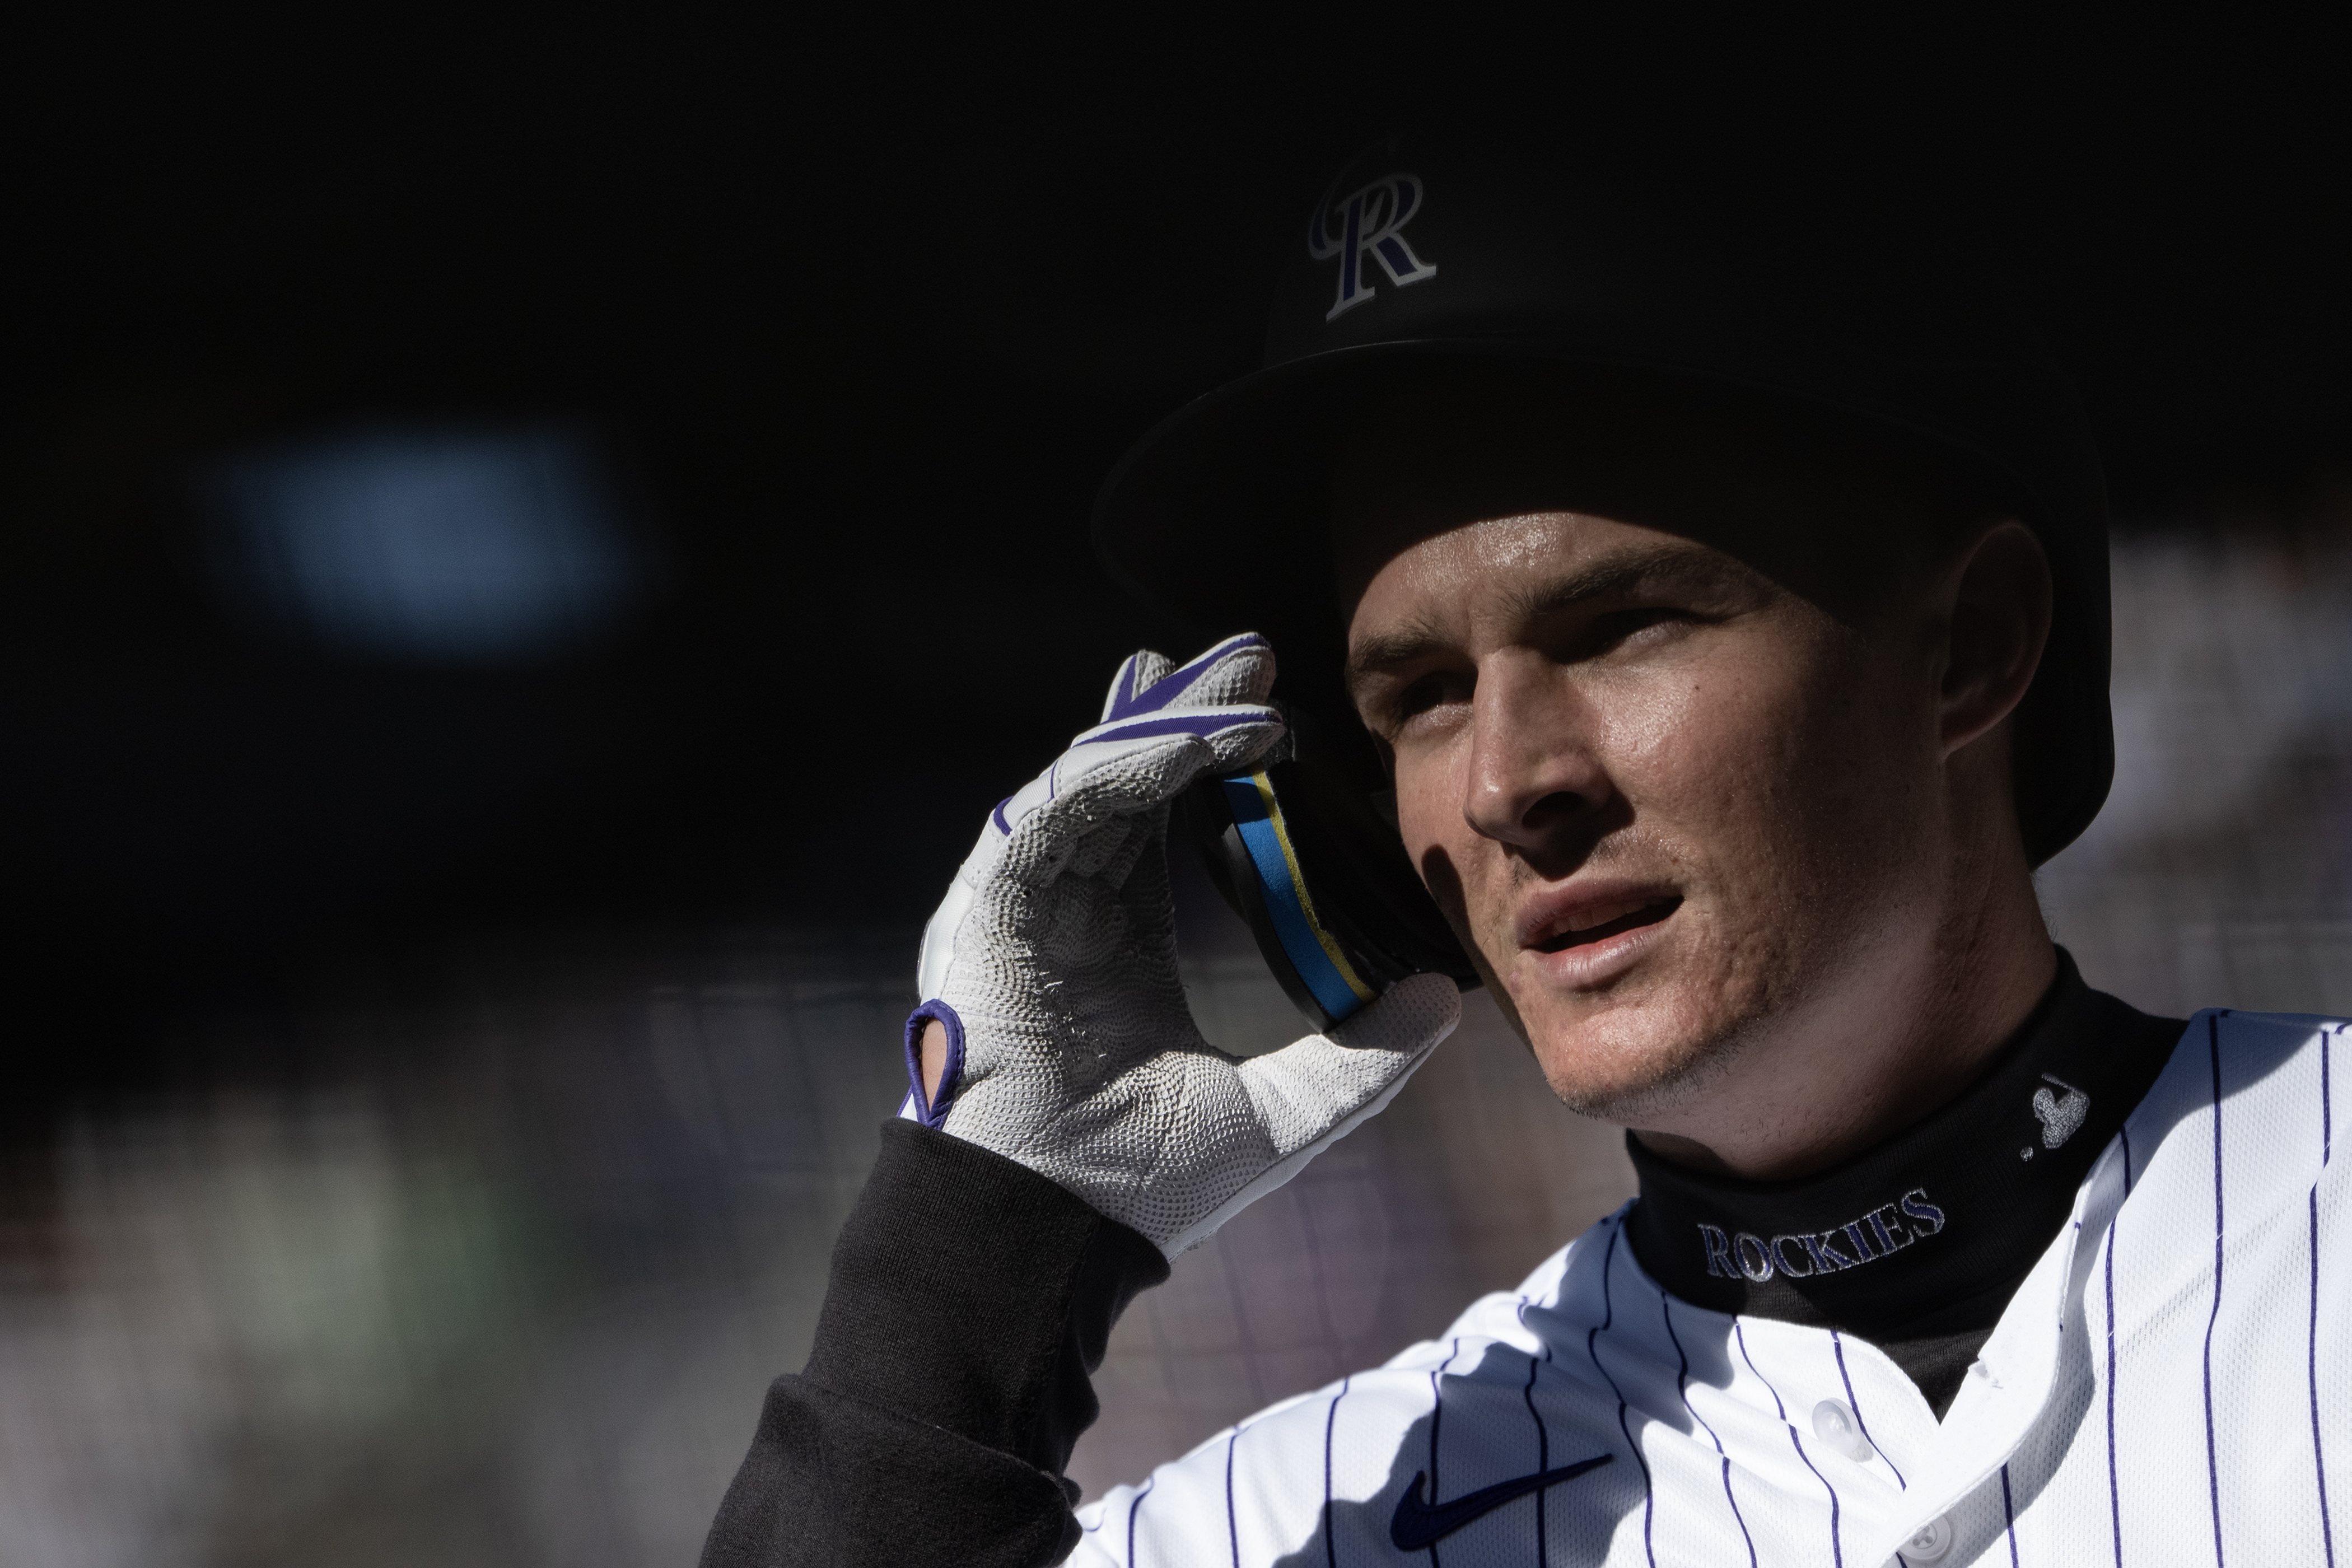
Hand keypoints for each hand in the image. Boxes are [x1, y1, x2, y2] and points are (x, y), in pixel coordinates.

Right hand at [901, 633, 1460, 1256]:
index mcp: (1117, 946)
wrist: (1051, 1237)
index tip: (1272, 716)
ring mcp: (1018, 906)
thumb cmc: (1143, 1187)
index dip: (1207, 761)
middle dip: (1185, 710)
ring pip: (1088, 778)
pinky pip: (1053, 811)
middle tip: (1254, 654)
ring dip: (1160, 722)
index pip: (1157, 823)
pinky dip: (1116, 767)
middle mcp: (1063, 911)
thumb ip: (1364, 1058)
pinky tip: (1183, 741)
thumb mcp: (1286, 1112)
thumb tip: (1442, 997)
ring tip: (1234, 680)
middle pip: (1122, 779)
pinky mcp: (986, 909)